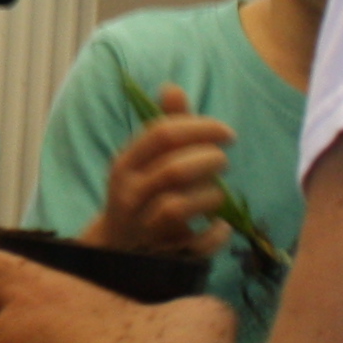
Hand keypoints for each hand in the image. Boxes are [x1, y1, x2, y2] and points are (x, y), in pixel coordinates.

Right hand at [81, 93, 231, 256]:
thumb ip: (163, 126)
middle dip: (210, 160)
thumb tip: (172, 88)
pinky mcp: (162, 255)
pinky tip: (221, 226)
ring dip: (211, 195)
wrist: (117, 249)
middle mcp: (130, 195)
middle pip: (174, 169)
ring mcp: (143, 227)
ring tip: (218, 192)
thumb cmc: (140, 193)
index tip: (226, 133)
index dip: (201, 128)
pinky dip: (215, 235)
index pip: (162, 134)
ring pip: (179, 206)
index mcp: (125, 164)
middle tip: (223, 161)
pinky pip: (194, 246)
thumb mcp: (142, 159)